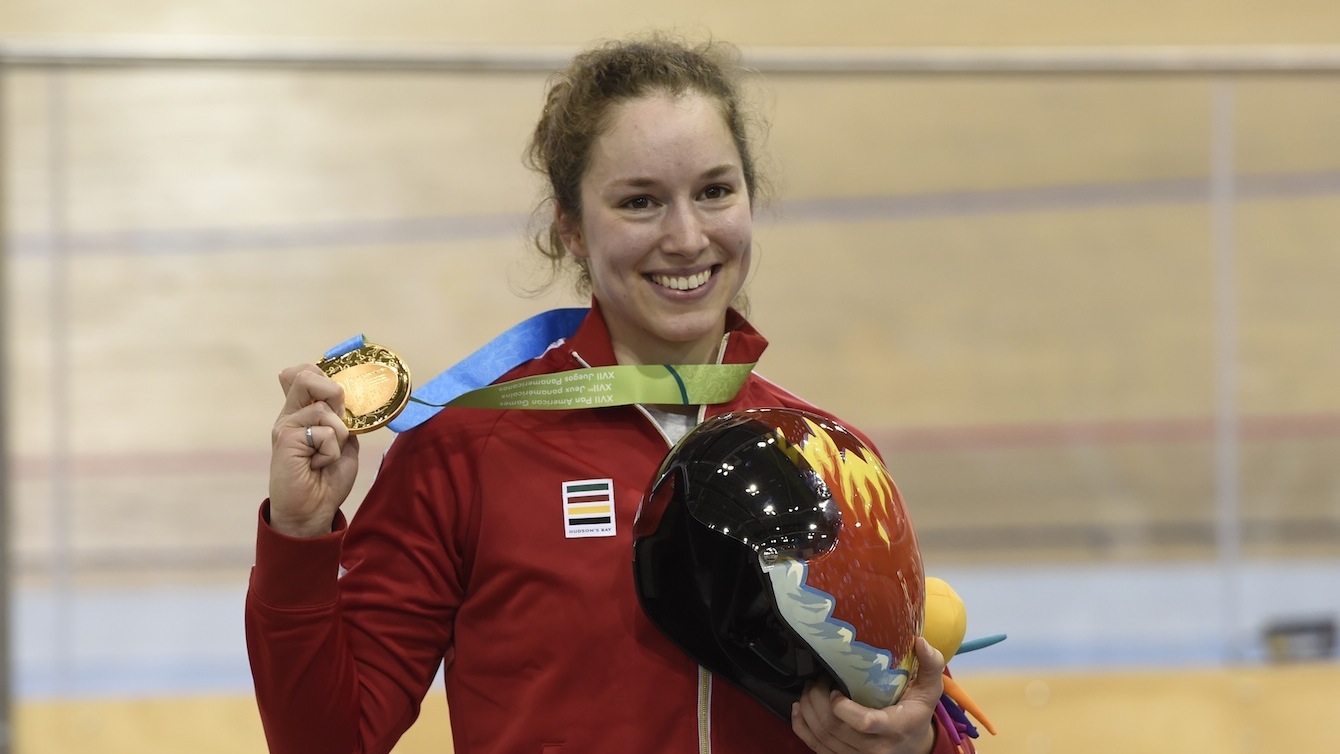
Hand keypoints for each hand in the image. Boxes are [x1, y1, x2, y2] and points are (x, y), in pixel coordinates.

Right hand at [268, 364, 359, 537]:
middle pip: (307, 376)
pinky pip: (325, 432)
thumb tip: (347, 402)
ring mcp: (286, 425)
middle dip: (334, 394)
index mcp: (302, 412)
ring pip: (326, 410)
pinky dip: (331, 452)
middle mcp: (290, 414)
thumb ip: (343, 421)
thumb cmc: (326, 479)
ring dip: (338, 437)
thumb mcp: (342, 443)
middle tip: (337, 424)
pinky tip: (317, 465)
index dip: (324, 375)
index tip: (338, 398)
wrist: (311, 511)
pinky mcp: (286, 438)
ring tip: (325, 457)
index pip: (304, 373)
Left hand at [791, 637, 945, 753]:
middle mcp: (875, 748)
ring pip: (821, 736)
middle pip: (834, 727)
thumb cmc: (917, 714)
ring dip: (808, 709)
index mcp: (895, 728)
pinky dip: (802, 727)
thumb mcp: (929, 690)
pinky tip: (800, 708)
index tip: (836, 687)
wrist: (914, 746)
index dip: (842, 706)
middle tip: (816, 679)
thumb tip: (920, 642)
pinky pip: (815, 747)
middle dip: (817, 699)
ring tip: (810, 689)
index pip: (863, 722)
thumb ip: (931, 666)